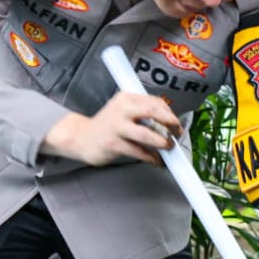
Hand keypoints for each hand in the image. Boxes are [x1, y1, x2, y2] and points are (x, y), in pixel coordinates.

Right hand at [42, 91, 182, 165]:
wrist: (82, 138)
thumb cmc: (108, 126)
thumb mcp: (123, 111)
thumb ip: (143, 114)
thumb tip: (168, 124)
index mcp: (126, 98)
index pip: (155, 102)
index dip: (170, 114)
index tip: (176, 124)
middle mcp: (121, 109)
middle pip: (153, 112)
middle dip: (170, 123)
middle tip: (176, 134)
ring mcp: (116, 127)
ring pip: (146, 134)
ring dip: (162, 142)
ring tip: (168, 147)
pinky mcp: (112, 144)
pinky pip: (138, 151)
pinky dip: (150, 157)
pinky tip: (155, 160)